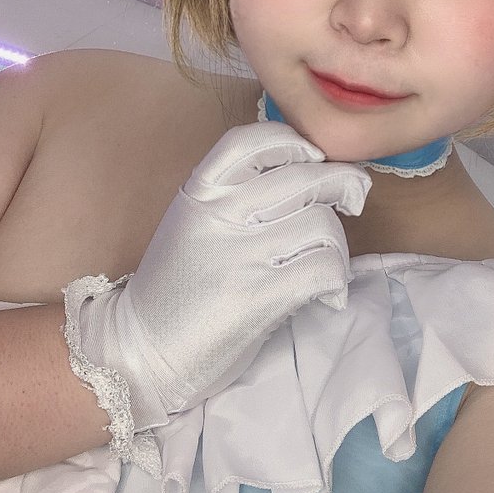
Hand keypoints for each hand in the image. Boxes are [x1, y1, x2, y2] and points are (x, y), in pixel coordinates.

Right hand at [69, 120, 371, 430]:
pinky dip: (337, 281)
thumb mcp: (193, 224)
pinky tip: (327, 295)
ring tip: (328, 266)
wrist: (141, 352)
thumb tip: (313, 174)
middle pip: (306, 178)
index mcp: (200, 192)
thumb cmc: (177, 288)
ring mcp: (238, 255)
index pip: (253, 141)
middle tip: (352, 199)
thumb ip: (237, 197)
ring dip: (339, 246)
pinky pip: (324, 268)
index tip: (314, 157)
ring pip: (322, 223)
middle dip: (342, 184)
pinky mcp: (258, 297)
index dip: (294, 140)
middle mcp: (218, 215)